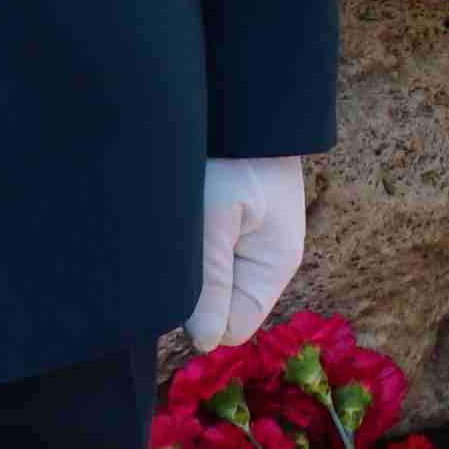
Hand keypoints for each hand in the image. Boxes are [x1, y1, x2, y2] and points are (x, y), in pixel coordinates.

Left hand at [193, 155, 305, 348]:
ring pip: (211, 284)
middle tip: (174, 251)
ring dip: (189, 268)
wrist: (244, 106)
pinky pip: (209, 259)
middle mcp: (266, 262)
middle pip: (222, 308)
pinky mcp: (235, 227)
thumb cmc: (234, 156)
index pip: (234, 327)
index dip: (201, 317)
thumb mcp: (216, 218)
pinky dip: (191, 249)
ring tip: (179, 231)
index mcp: (273, 266)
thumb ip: (211, 279)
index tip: (177, 283)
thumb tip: (205, 342)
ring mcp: (252, 245)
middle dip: (193, 292)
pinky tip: (182, 222)